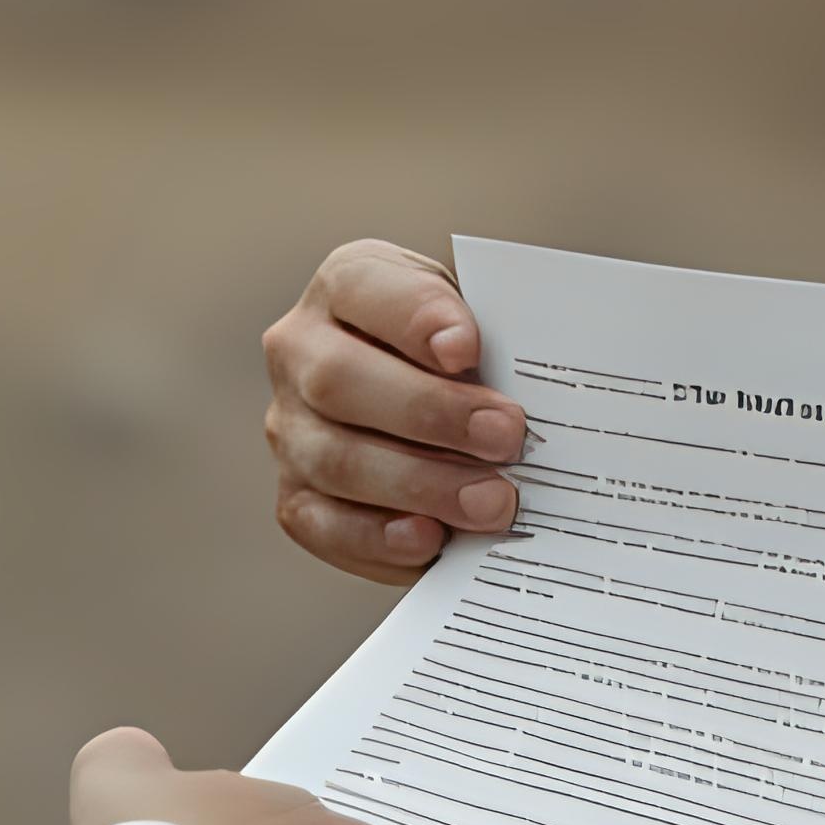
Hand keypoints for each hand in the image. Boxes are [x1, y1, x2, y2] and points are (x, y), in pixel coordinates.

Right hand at [258, 240, 527, 582]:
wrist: (435, 415)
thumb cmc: (463, 360)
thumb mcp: (478, 321)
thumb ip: (496, 338)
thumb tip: (535, 389)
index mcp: (347, 285)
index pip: (366, 288)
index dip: (415, 319)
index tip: (469, 350)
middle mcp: (300, 350)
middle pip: (339, 379)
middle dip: (429, 412)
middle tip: (506, 437)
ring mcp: (289, 427)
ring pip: (336, 460)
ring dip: (420, 485)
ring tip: (493, 502)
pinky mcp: (295, 496)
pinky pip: (323, 526)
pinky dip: (379, 538)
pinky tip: (431, 539)